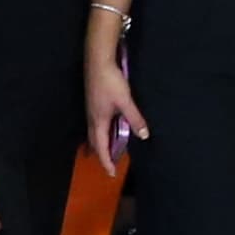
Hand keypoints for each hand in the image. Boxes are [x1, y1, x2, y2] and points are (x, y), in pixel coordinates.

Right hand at [86, 57, 149, 177]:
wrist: (97, 62)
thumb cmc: (110, 82)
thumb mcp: (125, 101)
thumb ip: (134, 119)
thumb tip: (144, 136)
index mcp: (98, 121)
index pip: (101, 148)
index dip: (106, 161)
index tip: (111, 173)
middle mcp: (92, 119)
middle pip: (95, 142)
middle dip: (101, 155)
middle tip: (109, 165)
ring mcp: (91, 110)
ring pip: (94, 133)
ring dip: (100, 144)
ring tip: (107, 151)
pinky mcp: (92, 103)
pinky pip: (95, 125)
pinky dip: (100, 133)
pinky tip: (107, 129)